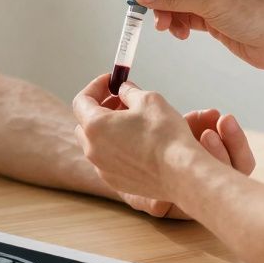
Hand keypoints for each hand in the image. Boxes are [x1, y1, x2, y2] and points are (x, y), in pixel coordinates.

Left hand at [72, 74, 251, 207]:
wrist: (181, 173)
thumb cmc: (165, 135)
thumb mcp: (148, 100)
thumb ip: (128, 92)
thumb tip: (122, 90)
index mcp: (95, 126)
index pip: (82, 100)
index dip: (96, 86)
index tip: (110, 81)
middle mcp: (93, 149)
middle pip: (85, 123)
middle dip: (100, 108)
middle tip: (121, 100)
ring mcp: (102, 168)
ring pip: (96, 143)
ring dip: (107, 129)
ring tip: (132, 122)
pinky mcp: (115, 181)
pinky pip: (107, 160)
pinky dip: (115, 148)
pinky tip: (137, 144)